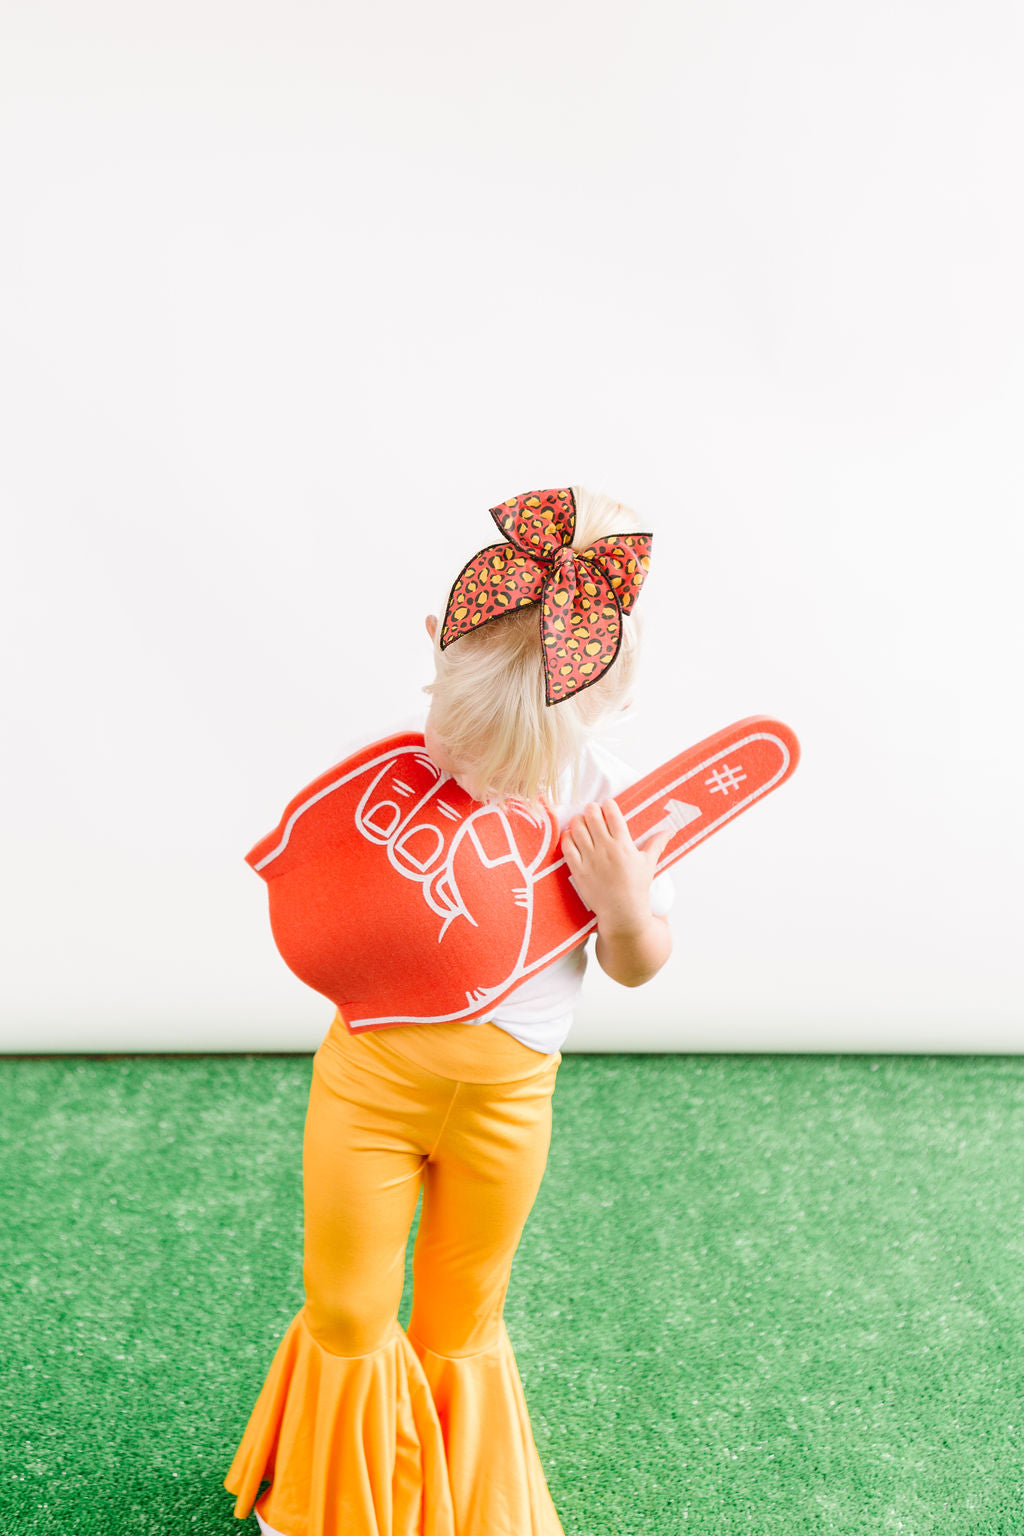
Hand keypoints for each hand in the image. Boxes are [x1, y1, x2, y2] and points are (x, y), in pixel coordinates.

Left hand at [561, 798, 671, 931]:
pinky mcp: (578, 869)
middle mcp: (605, 849)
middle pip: (592, 817)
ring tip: (581, 821)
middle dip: (591, 809)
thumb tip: (668, 831)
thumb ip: (656, 844)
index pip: (612, 815)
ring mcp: (590, 859)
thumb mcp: (649, 864)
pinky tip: (571, 835)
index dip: (608, 805)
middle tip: (592, 810)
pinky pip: (567, 847)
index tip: (607, 805)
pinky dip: (567, 837)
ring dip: (578, 820)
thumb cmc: (637, 888)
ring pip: (577, 828)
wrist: (622, 911)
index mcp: (623, 845)